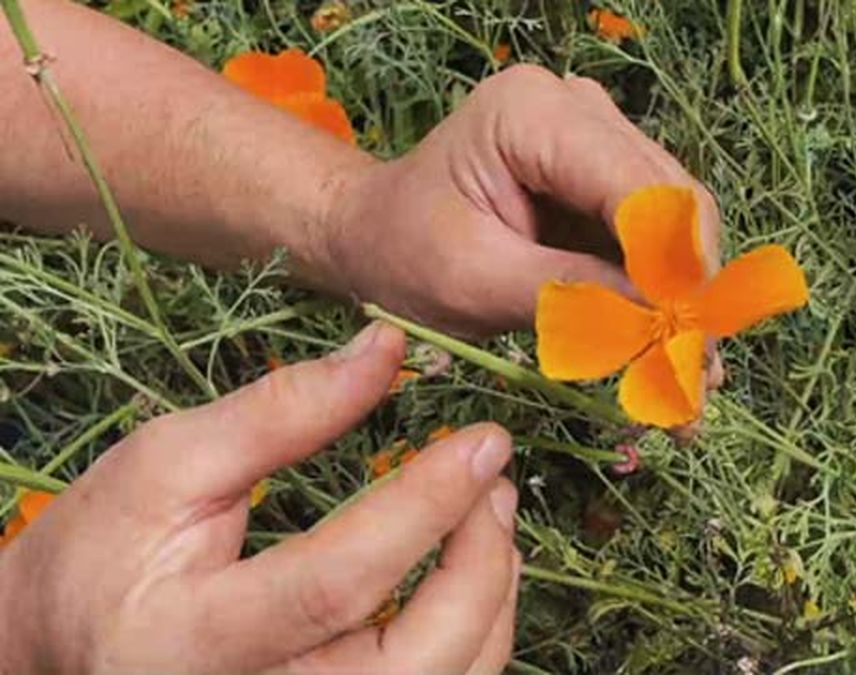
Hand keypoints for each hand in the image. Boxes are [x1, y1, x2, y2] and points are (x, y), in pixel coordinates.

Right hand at [0, 323, 519, 673]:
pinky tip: (472, 568)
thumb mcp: (165, 467)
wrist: (61, 653)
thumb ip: (280, 412)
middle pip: (414, 664)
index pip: (338, 582)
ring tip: (493, 512)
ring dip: (492, 598)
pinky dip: (476, 633)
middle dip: (479, 565)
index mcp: (196, 639)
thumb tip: (389, 350)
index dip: (425, 506)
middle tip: (496, 481)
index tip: (482, 441)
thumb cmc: (101, 556)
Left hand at [320, 64, 721, 337]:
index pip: (637, 185)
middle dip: (687, 287)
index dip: (675, 262)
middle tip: (698, 378)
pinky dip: (662, 289)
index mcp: (533, 113)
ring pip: (676, 218)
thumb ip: (567, 292)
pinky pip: (655, 232)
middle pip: (671, 198)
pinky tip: (668, 345)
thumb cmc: (403, 251)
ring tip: (690, 377)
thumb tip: (659, 320)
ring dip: (683, 295)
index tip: (690, 340)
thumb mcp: (475, 279)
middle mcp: (580, 108)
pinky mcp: (605, 176)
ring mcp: (599, 137)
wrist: (374, 234)